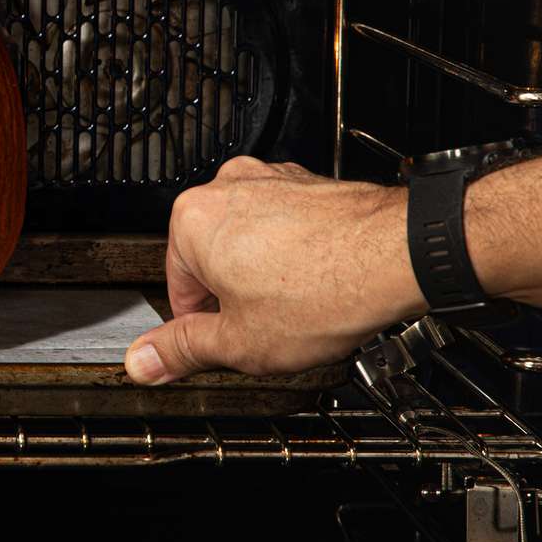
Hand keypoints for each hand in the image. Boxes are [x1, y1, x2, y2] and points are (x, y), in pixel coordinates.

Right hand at [123, 157, 424, 384]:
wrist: (400, 256)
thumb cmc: (327, 289)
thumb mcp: (240, 343)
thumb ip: (182, 351)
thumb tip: (142, 361)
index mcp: (191, 221)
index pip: (179, 290)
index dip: (206, 328)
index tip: (227, 342)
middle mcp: (225, 189)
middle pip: (212, 260)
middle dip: (236, 297)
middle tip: (269, 327)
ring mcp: (268, 181)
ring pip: (249, 241)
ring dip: (265, 274)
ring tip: (300, 305)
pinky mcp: (306, 183)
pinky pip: (284, 224)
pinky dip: (295, 252)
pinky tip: (319, 282)